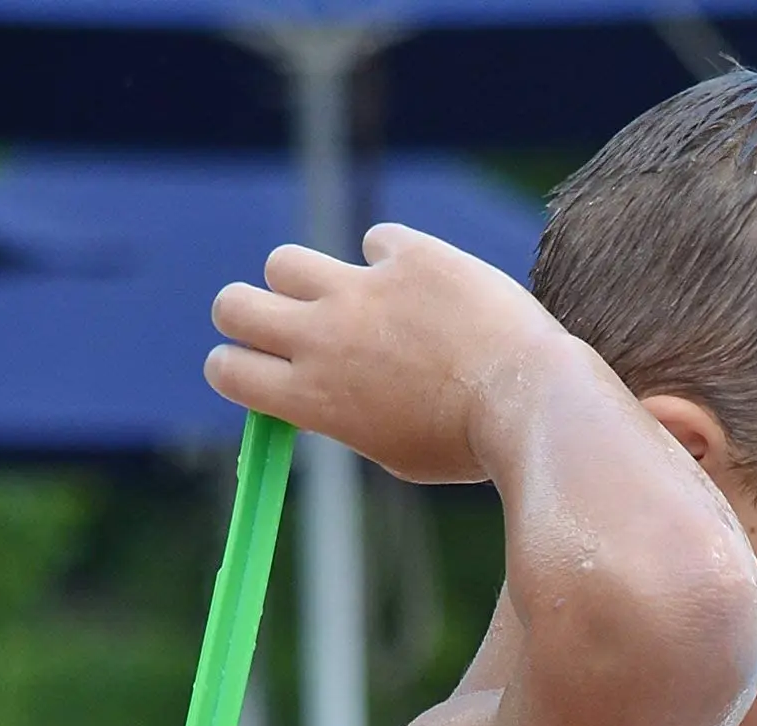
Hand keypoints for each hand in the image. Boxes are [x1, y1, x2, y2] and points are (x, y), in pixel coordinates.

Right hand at [206, 223, 564, 483]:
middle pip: (233, 304)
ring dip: (309, 282)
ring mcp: (362, 290)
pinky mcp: (410, 255)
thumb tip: (325, 397)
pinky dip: (395, 262)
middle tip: (293, 330)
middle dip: (251, 318)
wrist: (530, 405)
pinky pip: (378, 241)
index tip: (267, 372)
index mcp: (311, 399)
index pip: (226, 368)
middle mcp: (322, 339)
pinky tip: (430, 292)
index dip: (239, 367)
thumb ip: (348, 418)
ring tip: (358, 305)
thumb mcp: (395, 453)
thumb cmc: (468, 446)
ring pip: (286, 263)